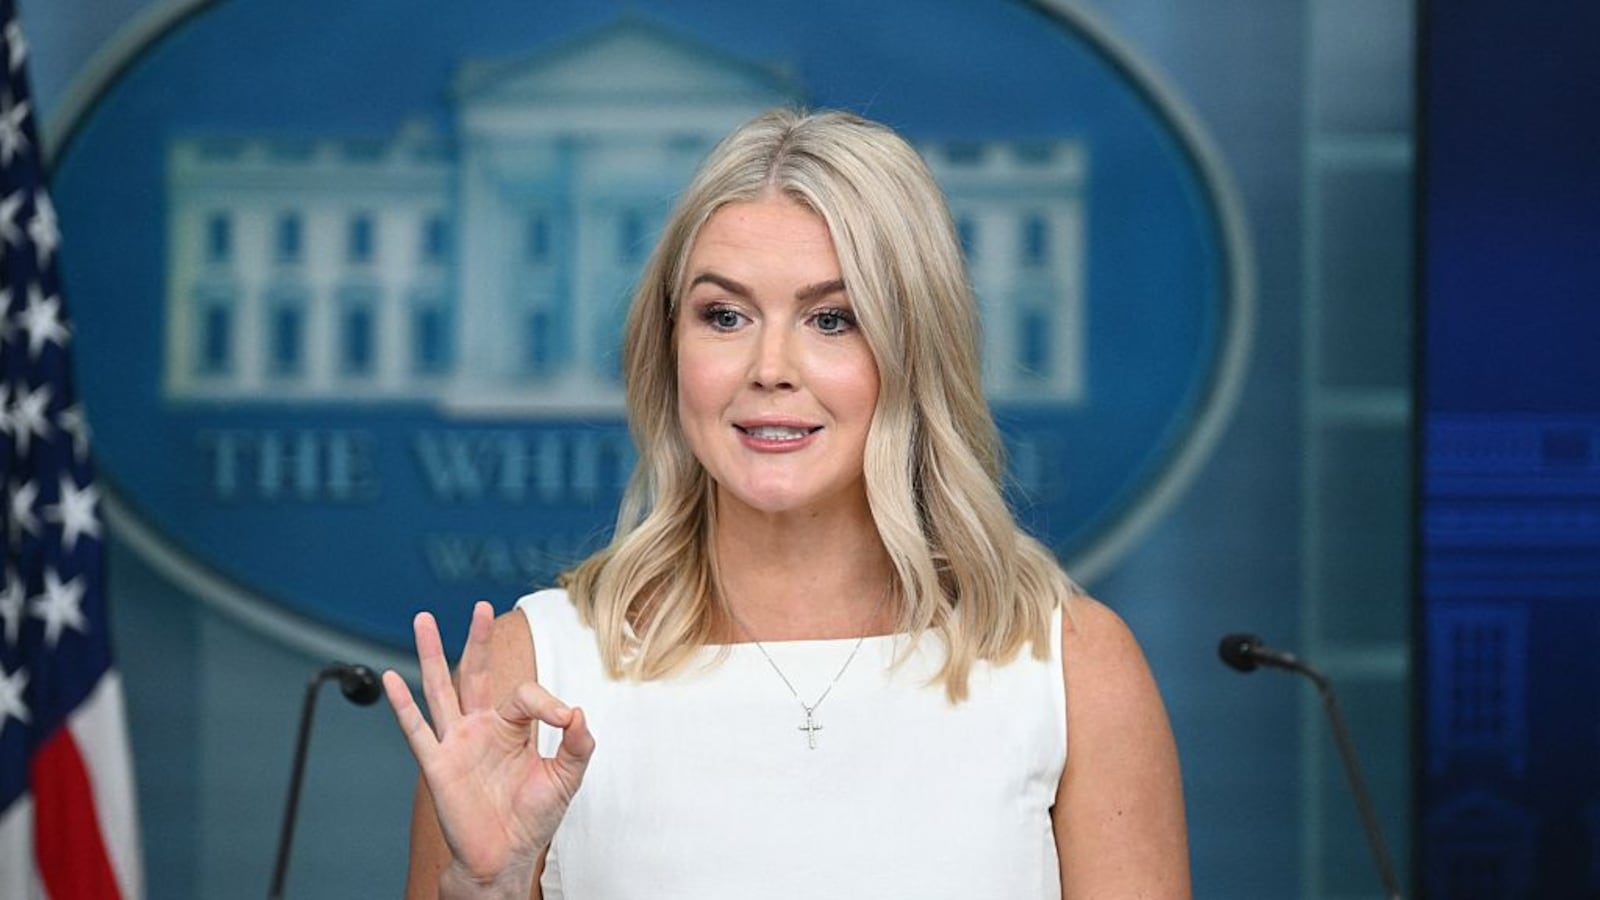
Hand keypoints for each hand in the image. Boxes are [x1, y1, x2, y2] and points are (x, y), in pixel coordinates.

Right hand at [384, 601, 594, 892]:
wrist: (505, 857)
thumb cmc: (533, 818)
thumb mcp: (565, 777)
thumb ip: (577, 744)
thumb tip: (578, 712)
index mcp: (511, 727)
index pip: (526, 694)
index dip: (547, 701)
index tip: (565, 719)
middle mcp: (480, 728)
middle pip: (475, 673)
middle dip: (477, 640)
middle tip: (481, 607)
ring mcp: (456, 743)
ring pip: (440, 689)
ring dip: (431, 654)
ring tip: (424, 619)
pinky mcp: (437, 765)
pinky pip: (417, 730)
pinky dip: (402, 705)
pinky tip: (391, 678)